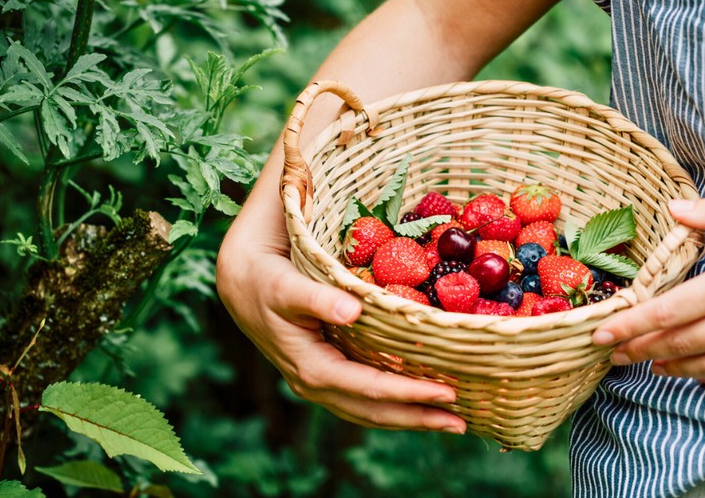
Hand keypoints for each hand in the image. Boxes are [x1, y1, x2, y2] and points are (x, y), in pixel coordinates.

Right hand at [216, 145, 465, 433]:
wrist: (243, 284)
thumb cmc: (268, 281)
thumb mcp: (288, 286)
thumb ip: (319, 298)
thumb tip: (352, 311)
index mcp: (311, 368)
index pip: (370, 388)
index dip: (409, 393)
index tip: (447, 392)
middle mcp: (316, 385)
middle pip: (374, 412)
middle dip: (418, 419)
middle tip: (461, 423)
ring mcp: (322, 385)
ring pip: (371, 412)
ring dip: (411, 419)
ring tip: (451, 422)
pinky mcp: (328, 376)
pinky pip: (365, 400)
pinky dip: (395, 406)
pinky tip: (420, 403)